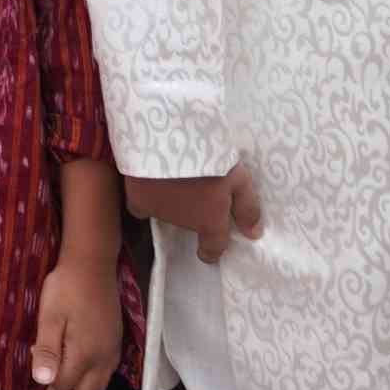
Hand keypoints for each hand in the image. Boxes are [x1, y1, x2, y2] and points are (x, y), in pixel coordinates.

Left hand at [28, 255, 119, 389]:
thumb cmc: (66, 288)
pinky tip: (75, 370)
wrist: (92, 264)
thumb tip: (43, 383)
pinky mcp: (116, 341)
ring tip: (56, 388)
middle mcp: (105, 358)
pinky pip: (105, 372)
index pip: (67, 387)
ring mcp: (113, 350)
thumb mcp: (50, 317)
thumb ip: (48, 351)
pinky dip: (89, 380)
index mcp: (86, 355)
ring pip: (98, 384)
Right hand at [125, 165, 262, 263]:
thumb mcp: (238, 178)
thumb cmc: (209, 158)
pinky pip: (141, 206)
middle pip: (190, 225)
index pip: (212, 248)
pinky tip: (150, 183)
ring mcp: (158, 212)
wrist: (168, 139)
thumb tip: (253, 234)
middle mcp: (183, 223)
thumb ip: (246, 208)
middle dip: (194, 213)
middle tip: (196, 189)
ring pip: (168, 214)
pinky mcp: (136, 198)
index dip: (212, 251)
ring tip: (175, 178)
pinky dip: (147, 199)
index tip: (209, 250)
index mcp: (209, 222)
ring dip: (173, 203)